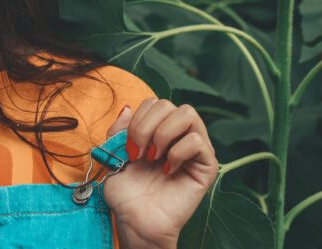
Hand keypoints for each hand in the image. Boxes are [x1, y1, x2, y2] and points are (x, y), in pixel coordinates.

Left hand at [102, 98, 218, 248]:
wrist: (136, 219)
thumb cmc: (126, 190)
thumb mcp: (114, 153)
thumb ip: (118, 129)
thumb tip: (127, 107)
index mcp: (158, 129)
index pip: (153, 102)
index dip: (136, 120)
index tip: (128, 148)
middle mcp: (178, 135)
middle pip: (168, 103)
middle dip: (145, 127)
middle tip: (138, 154)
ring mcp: (195, 149)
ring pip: (188, 114)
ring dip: (163, 134)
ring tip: (153, 158)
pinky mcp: (207, 165)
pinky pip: (197, 141)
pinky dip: (177, 152)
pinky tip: (167, 170)